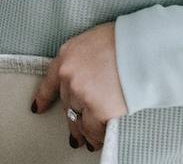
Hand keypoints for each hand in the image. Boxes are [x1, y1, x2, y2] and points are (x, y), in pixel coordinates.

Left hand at [31, 22, 127, 152]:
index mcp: (68, 55)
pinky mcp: (97, 109)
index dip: (44, 98)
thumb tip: (89, 75)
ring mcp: (81, 93)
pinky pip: (94, 130)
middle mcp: (69, 75)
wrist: (144, 48)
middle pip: (67, 103)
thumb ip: (86, 59)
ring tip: (87, 142)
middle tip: (76, 133)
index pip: (49, 81)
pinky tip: (100, 140)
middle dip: (72, 118)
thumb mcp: (96, 40)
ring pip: (76, 120)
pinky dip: (97, 137)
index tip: (38, 108)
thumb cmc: (127, 41)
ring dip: (82, 132)